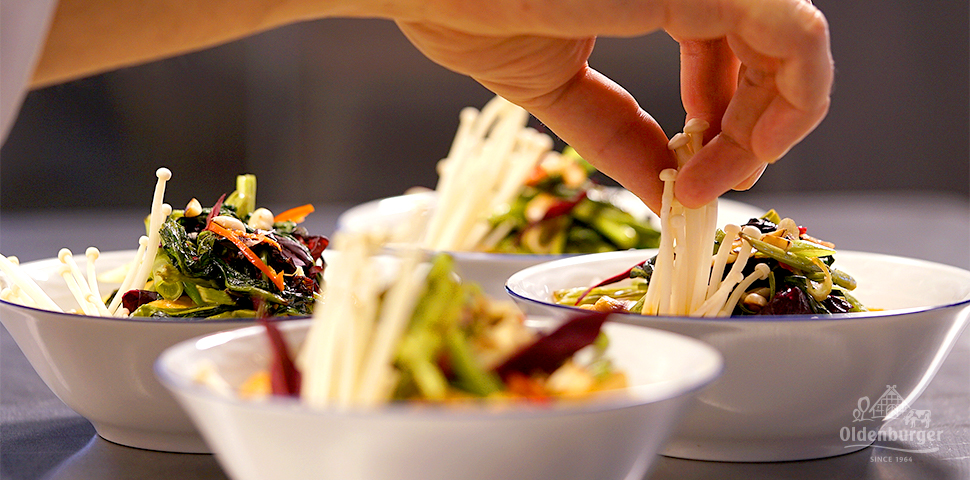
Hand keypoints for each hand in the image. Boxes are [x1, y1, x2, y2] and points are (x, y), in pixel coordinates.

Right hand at [393, 0, 831, 209]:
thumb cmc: (467, 8)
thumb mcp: (557, 91)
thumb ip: (617, 135)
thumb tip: (661, 191)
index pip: (730, 44)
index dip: (727, 115)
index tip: (694, 176)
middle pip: (769, 51)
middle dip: (754, 128)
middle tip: (714, 185)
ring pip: (797, 45)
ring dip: (776, 124)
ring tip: (729, 174)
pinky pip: (796, 38)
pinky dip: (794, 103)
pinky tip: (748, 152)